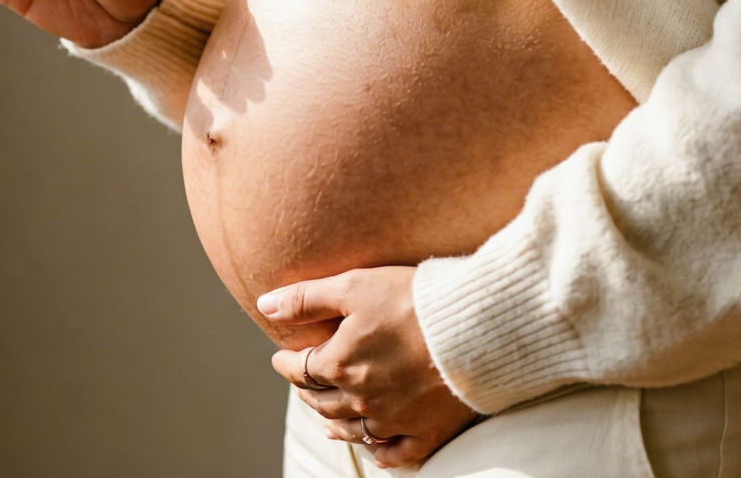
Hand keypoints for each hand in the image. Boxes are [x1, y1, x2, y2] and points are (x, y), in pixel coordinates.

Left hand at [259, 266, 478, 468]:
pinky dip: (383, 455)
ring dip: (336, 425)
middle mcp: (362, 398)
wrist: (475, 327)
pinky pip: (399, 454)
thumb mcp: (354, 286)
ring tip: (329, 421)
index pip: (300, 369)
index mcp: (340, 364)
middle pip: (324, 402)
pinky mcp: (428, 430)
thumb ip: (307, 298)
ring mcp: (394, 419)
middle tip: (303, 386)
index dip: (287, 363)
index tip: (281, 357)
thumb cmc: (414, 299)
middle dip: (308, 393)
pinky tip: (377, 454)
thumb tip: (265, 305)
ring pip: (354, 430)